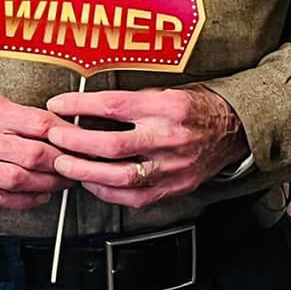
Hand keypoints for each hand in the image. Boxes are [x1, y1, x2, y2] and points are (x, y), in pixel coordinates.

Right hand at [0, 91, 74, 210]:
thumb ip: (21, 114)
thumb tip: (64, 127)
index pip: (37, 123)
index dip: (65, 134)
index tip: (81, 141)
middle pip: (31, 154)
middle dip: (61, 163)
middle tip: (77, 165)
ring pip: (16, 180)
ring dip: (47, 184)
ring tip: (63, 182)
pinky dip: (24, 201)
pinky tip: (40, 196)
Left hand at [44, 86, 250, 207]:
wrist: (234, 130)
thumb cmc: (198, 109)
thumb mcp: (168, 92)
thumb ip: (133, 102)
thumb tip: (89, 107)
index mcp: (169, 107)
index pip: (114, 106)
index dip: (80, 105)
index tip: (59, 104)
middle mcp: (170, 138)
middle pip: (111, 145)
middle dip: (75, 142)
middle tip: (55, 138)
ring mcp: (172, 167)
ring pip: (119, 177)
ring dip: (84, 172)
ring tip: (64, 165)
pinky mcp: (174, 187)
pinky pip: (133, 197)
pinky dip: (107, 192)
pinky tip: (92, 183)